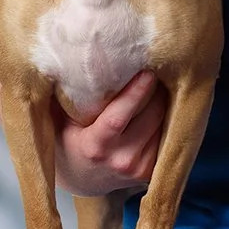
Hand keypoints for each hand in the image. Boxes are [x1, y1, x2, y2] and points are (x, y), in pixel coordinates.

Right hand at [0, 70, 167, 196]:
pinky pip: (169, 133)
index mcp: (93, 146)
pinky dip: (168, 113)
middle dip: (156, 86)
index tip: (147, 69)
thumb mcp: (60, 117)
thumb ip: (65, 91)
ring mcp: (139, 168)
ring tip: (161, 76)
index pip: (117, 119)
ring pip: (164, 121)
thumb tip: (62, 52)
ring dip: (166, 97)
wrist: (82, 176)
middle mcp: (119, 161)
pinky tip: (161, 98)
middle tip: (157, 59)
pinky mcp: (154, 171)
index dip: (135, 93)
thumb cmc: (68, 134)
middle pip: (151, 114)